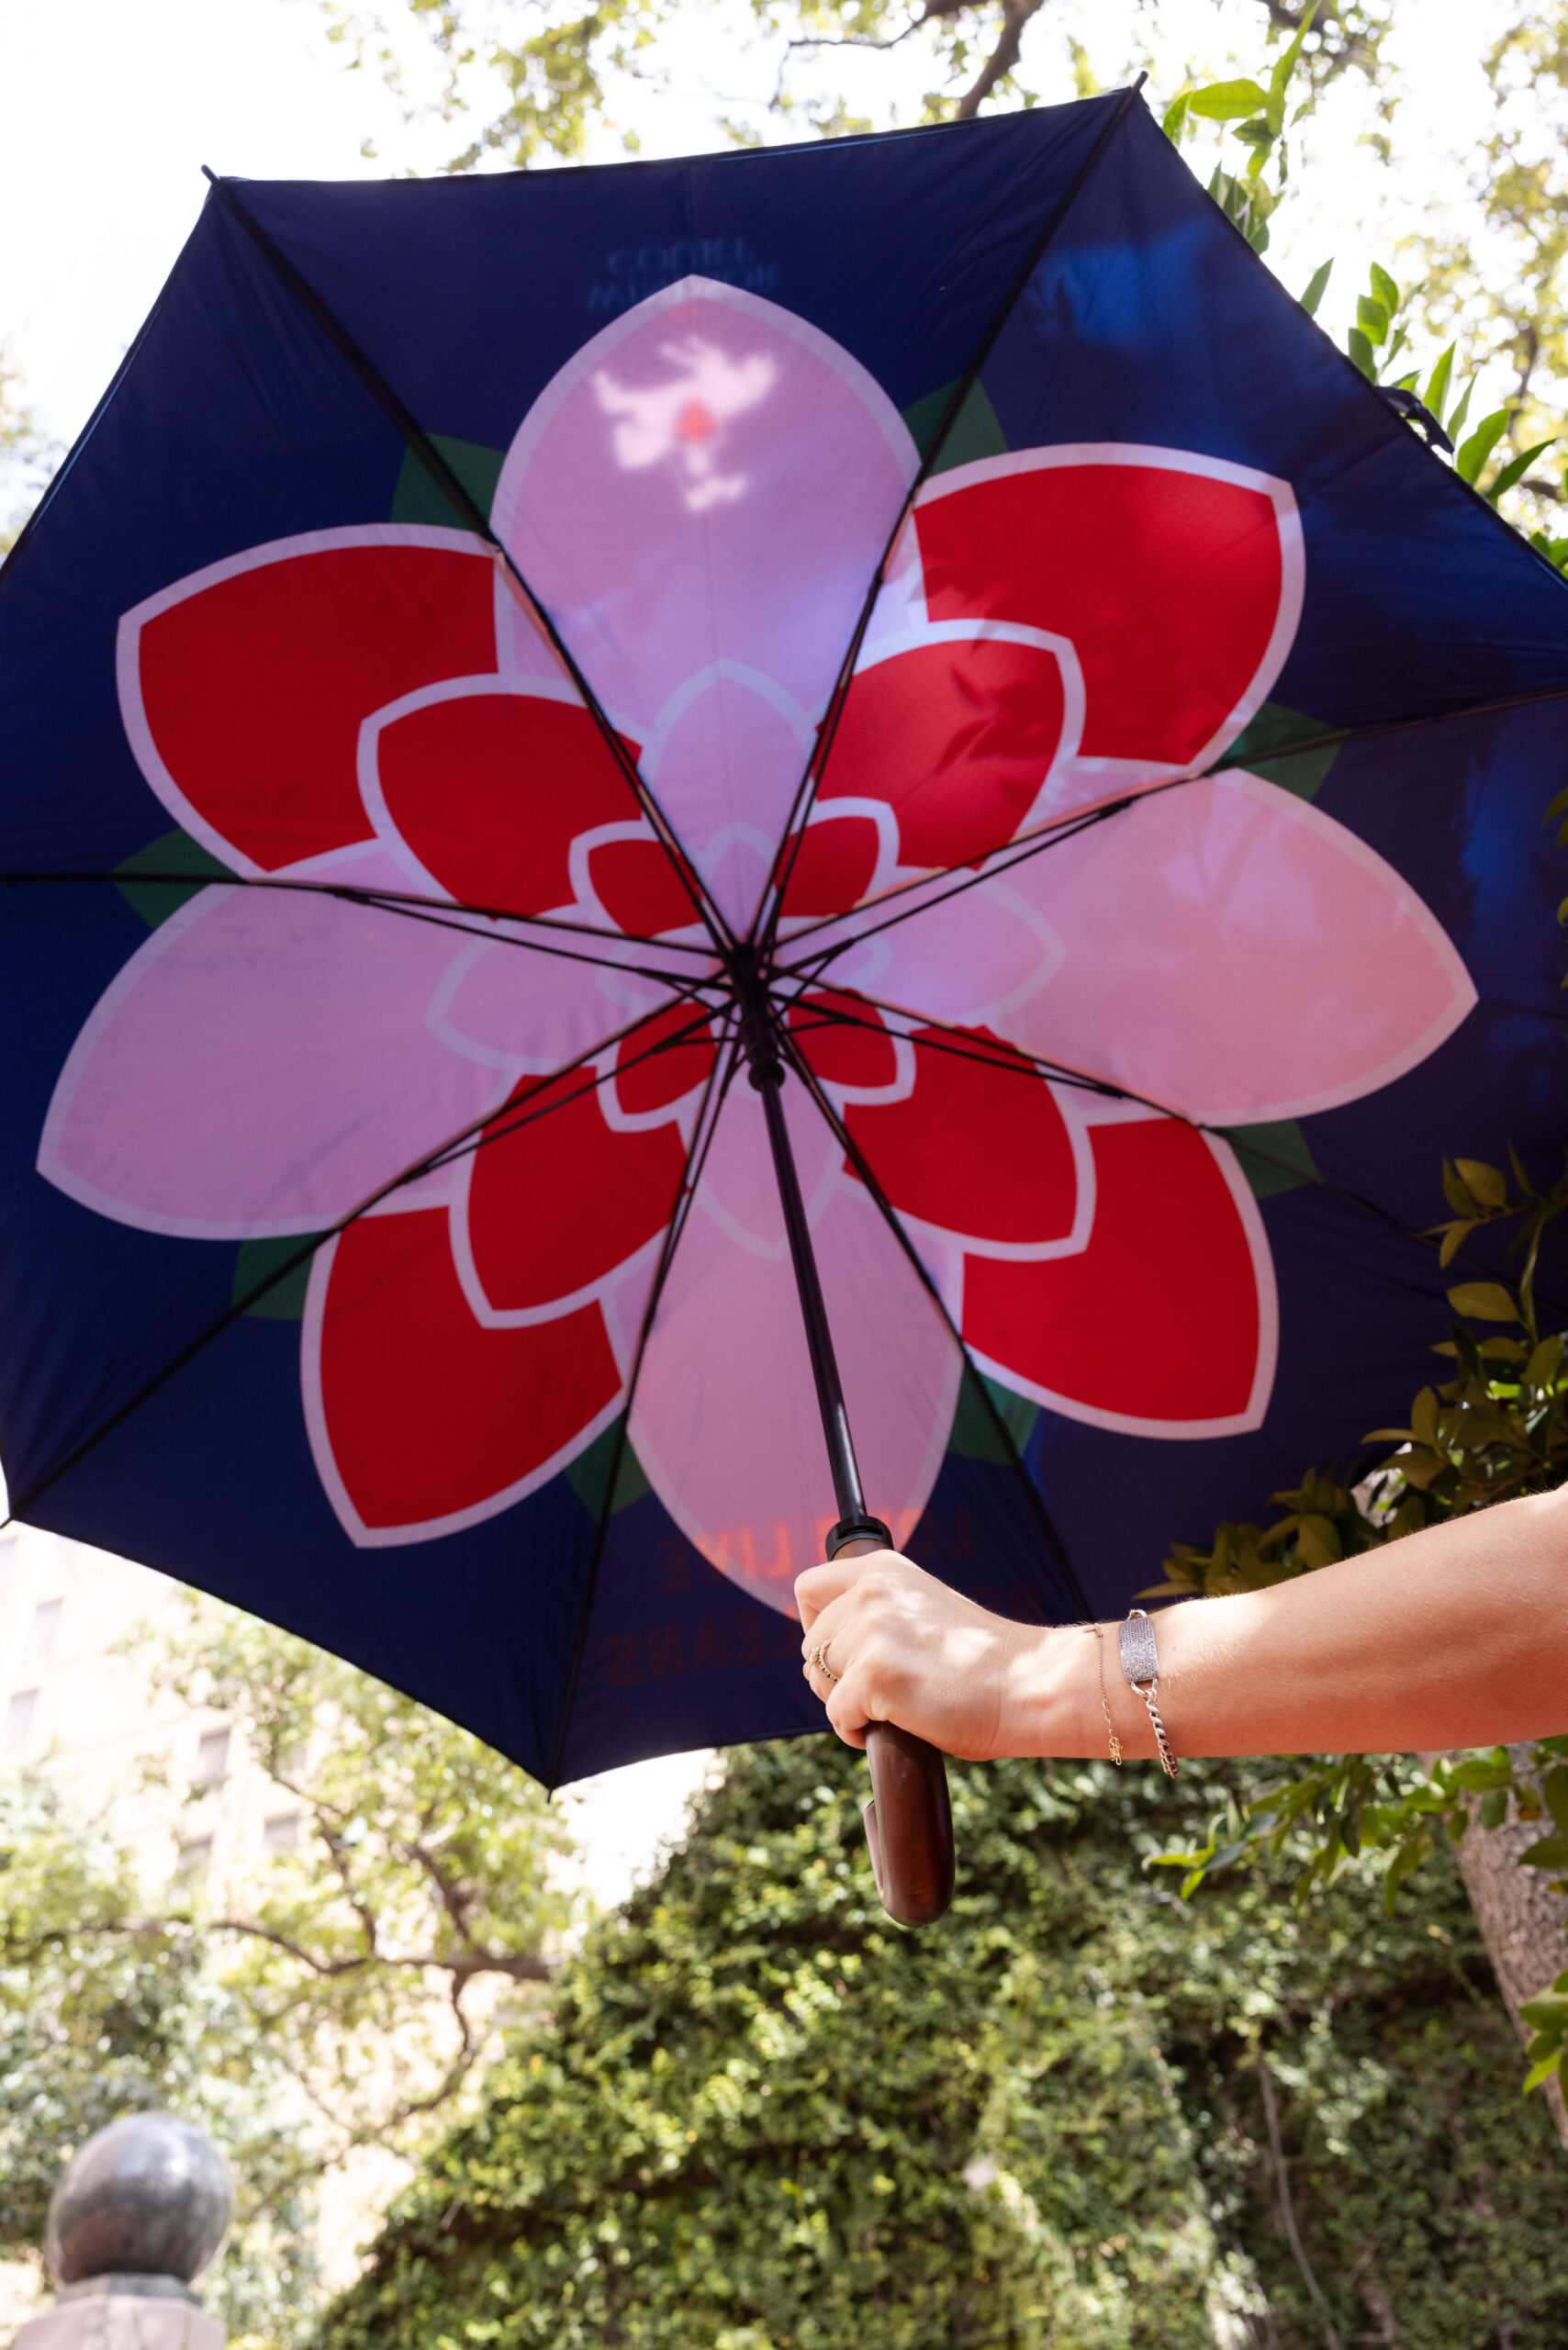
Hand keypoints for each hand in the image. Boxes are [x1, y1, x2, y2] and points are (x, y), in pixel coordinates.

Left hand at [795, 1547, 1068, 1758]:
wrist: (1028, 1685)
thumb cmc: (982, 1661)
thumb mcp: (923, 1612)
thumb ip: (877, 1615)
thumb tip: (821, 1655)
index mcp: (883, 1570)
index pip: (808, 1589)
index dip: (816, 1626)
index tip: (841, 1651)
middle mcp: (872, 1592)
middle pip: (811, 1646)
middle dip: (835, 1675)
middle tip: (881, 1691)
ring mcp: (871, 1632)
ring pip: (821, 1681)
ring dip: (848, 1703)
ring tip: (893, 1708)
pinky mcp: (874, 1676)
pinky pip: (838, 1715)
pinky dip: (856, 1732)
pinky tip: (893, 1727)